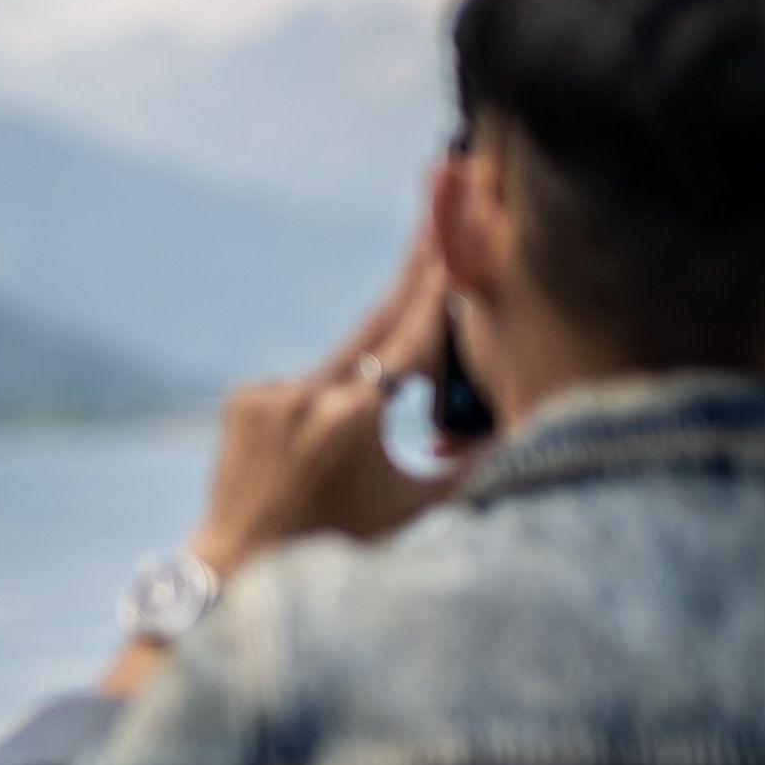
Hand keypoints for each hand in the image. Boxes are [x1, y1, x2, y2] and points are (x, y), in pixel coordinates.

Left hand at [189, 228, 460, 575]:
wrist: (244, 568)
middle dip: (414, 272)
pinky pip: (301, 387)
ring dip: (365, 380)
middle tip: (441, 196)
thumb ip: (472, 460)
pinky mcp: (244, 399)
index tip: (457, 229)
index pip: (414, 335)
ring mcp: (272, 393)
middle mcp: (311, 394)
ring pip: (341, 366)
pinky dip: (319, 407)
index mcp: (357, 416)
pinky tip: (309, 455)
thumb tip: (519, 422)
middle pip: (378, 322)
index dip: (440, 283)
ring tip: (359, 432)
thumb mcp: (416, 504)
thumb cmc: (341, 542)